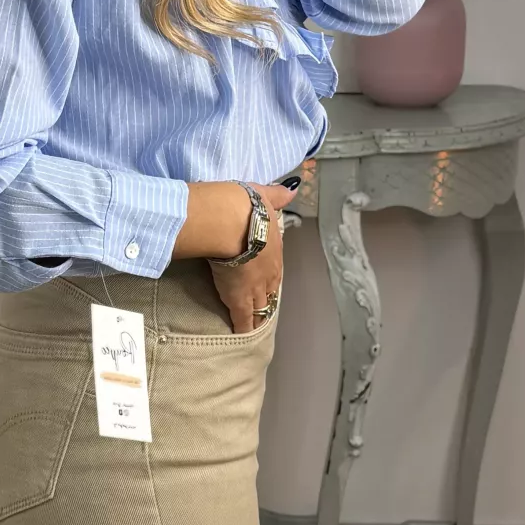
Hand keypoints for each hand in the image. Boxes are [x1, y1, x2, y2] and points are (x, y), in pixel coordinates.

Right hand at [209, 182, 291, 332]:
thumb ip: (277, 194)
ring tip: (254, 328)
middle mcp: (269, 271)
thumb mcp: (264, 196)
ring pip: (259, 307)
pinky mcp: (239, 299)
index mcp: (274, 248)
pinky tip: (240, 336)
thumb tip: (293, 188)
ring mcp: (255, 287)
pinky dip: (242, 327)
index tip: (267, 283)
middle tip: (262, 309)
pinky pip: (243, 318)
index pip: (274, 267)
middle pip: (269, 290)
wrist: (231, 221)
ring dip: (257, 316)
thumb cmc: (245, 207)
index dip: (269, 276)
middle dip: (266, 299)